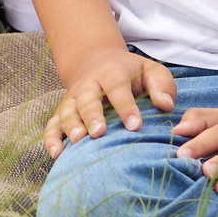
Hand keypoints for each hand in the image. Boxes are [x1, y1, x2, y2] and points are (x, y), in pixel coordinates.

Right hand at [43, 51, 176, 155]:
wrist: (97, 62)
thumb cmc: (130, 74)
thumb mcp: (151, 70)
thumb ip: (162, 85)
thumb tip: (166, 105)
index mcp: (112, 73)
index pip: (118, 89)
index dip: (125, 107)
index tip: (135, 126)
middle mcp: (88, 85)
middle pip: (87, 99)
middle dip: (92, 115)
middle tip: (99, 133)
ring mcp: (73, 99)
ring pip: (67, 111)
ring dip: (71, 125)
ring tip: (78, 141)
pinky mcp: (63, 112)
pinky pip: (52, 124)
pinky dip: (51, 138)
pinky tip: (57, 154)